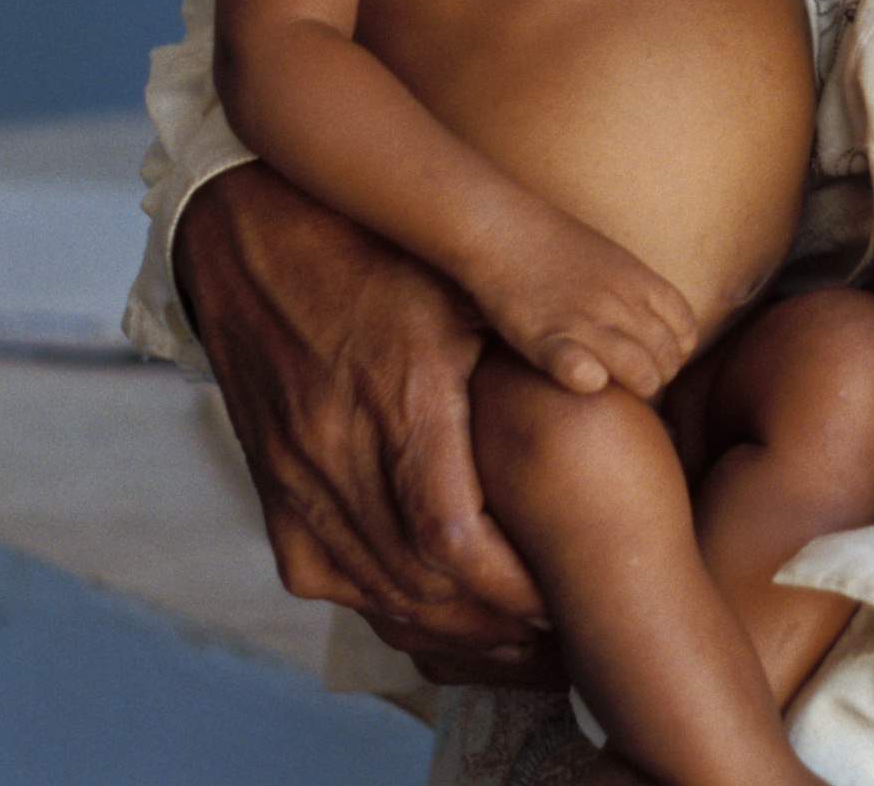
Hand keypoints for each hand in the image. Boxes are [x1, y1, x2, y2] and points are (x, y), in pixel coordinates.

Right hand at [174, 165, 559, 680]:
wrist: (254, 241)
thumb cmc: (382, 252)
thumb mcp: (466, 279)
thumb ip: (531, 336)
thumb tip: (618, 378)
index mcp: (400, 395)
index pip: (455, 537)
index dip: (512, 586)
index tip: (564, 598)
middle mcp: (337, 449)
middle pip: (419, 583)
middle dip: (494, 620)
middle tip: (556, 630)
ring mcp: (295, 479)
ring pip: (375, 593)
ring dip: (447, 627)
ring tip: (514, 633)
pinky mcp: (272, 492)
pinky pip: (328, 580)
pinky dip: (386, 607)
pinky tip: (439, 613)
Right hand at [472, 209, 700, 400]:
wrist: (501, 226)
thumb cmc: (552, 244)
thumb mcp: (611, 258)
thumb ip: (634, 289)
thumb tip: (653, 322)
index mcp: (639, 279)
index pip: (685, 329)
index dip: (677, 351)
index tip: (657, 357)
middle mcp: (620, 301)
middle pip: (667, 356)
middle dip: (659, 375)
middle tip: (636, 381)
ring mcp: (586, 320)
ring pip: (640, 371)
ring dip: (636, 387)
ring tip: (618, 388)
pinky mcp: (547, 338)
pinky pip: (584, 373)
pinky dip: (591, 383)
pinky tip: (585, 379)